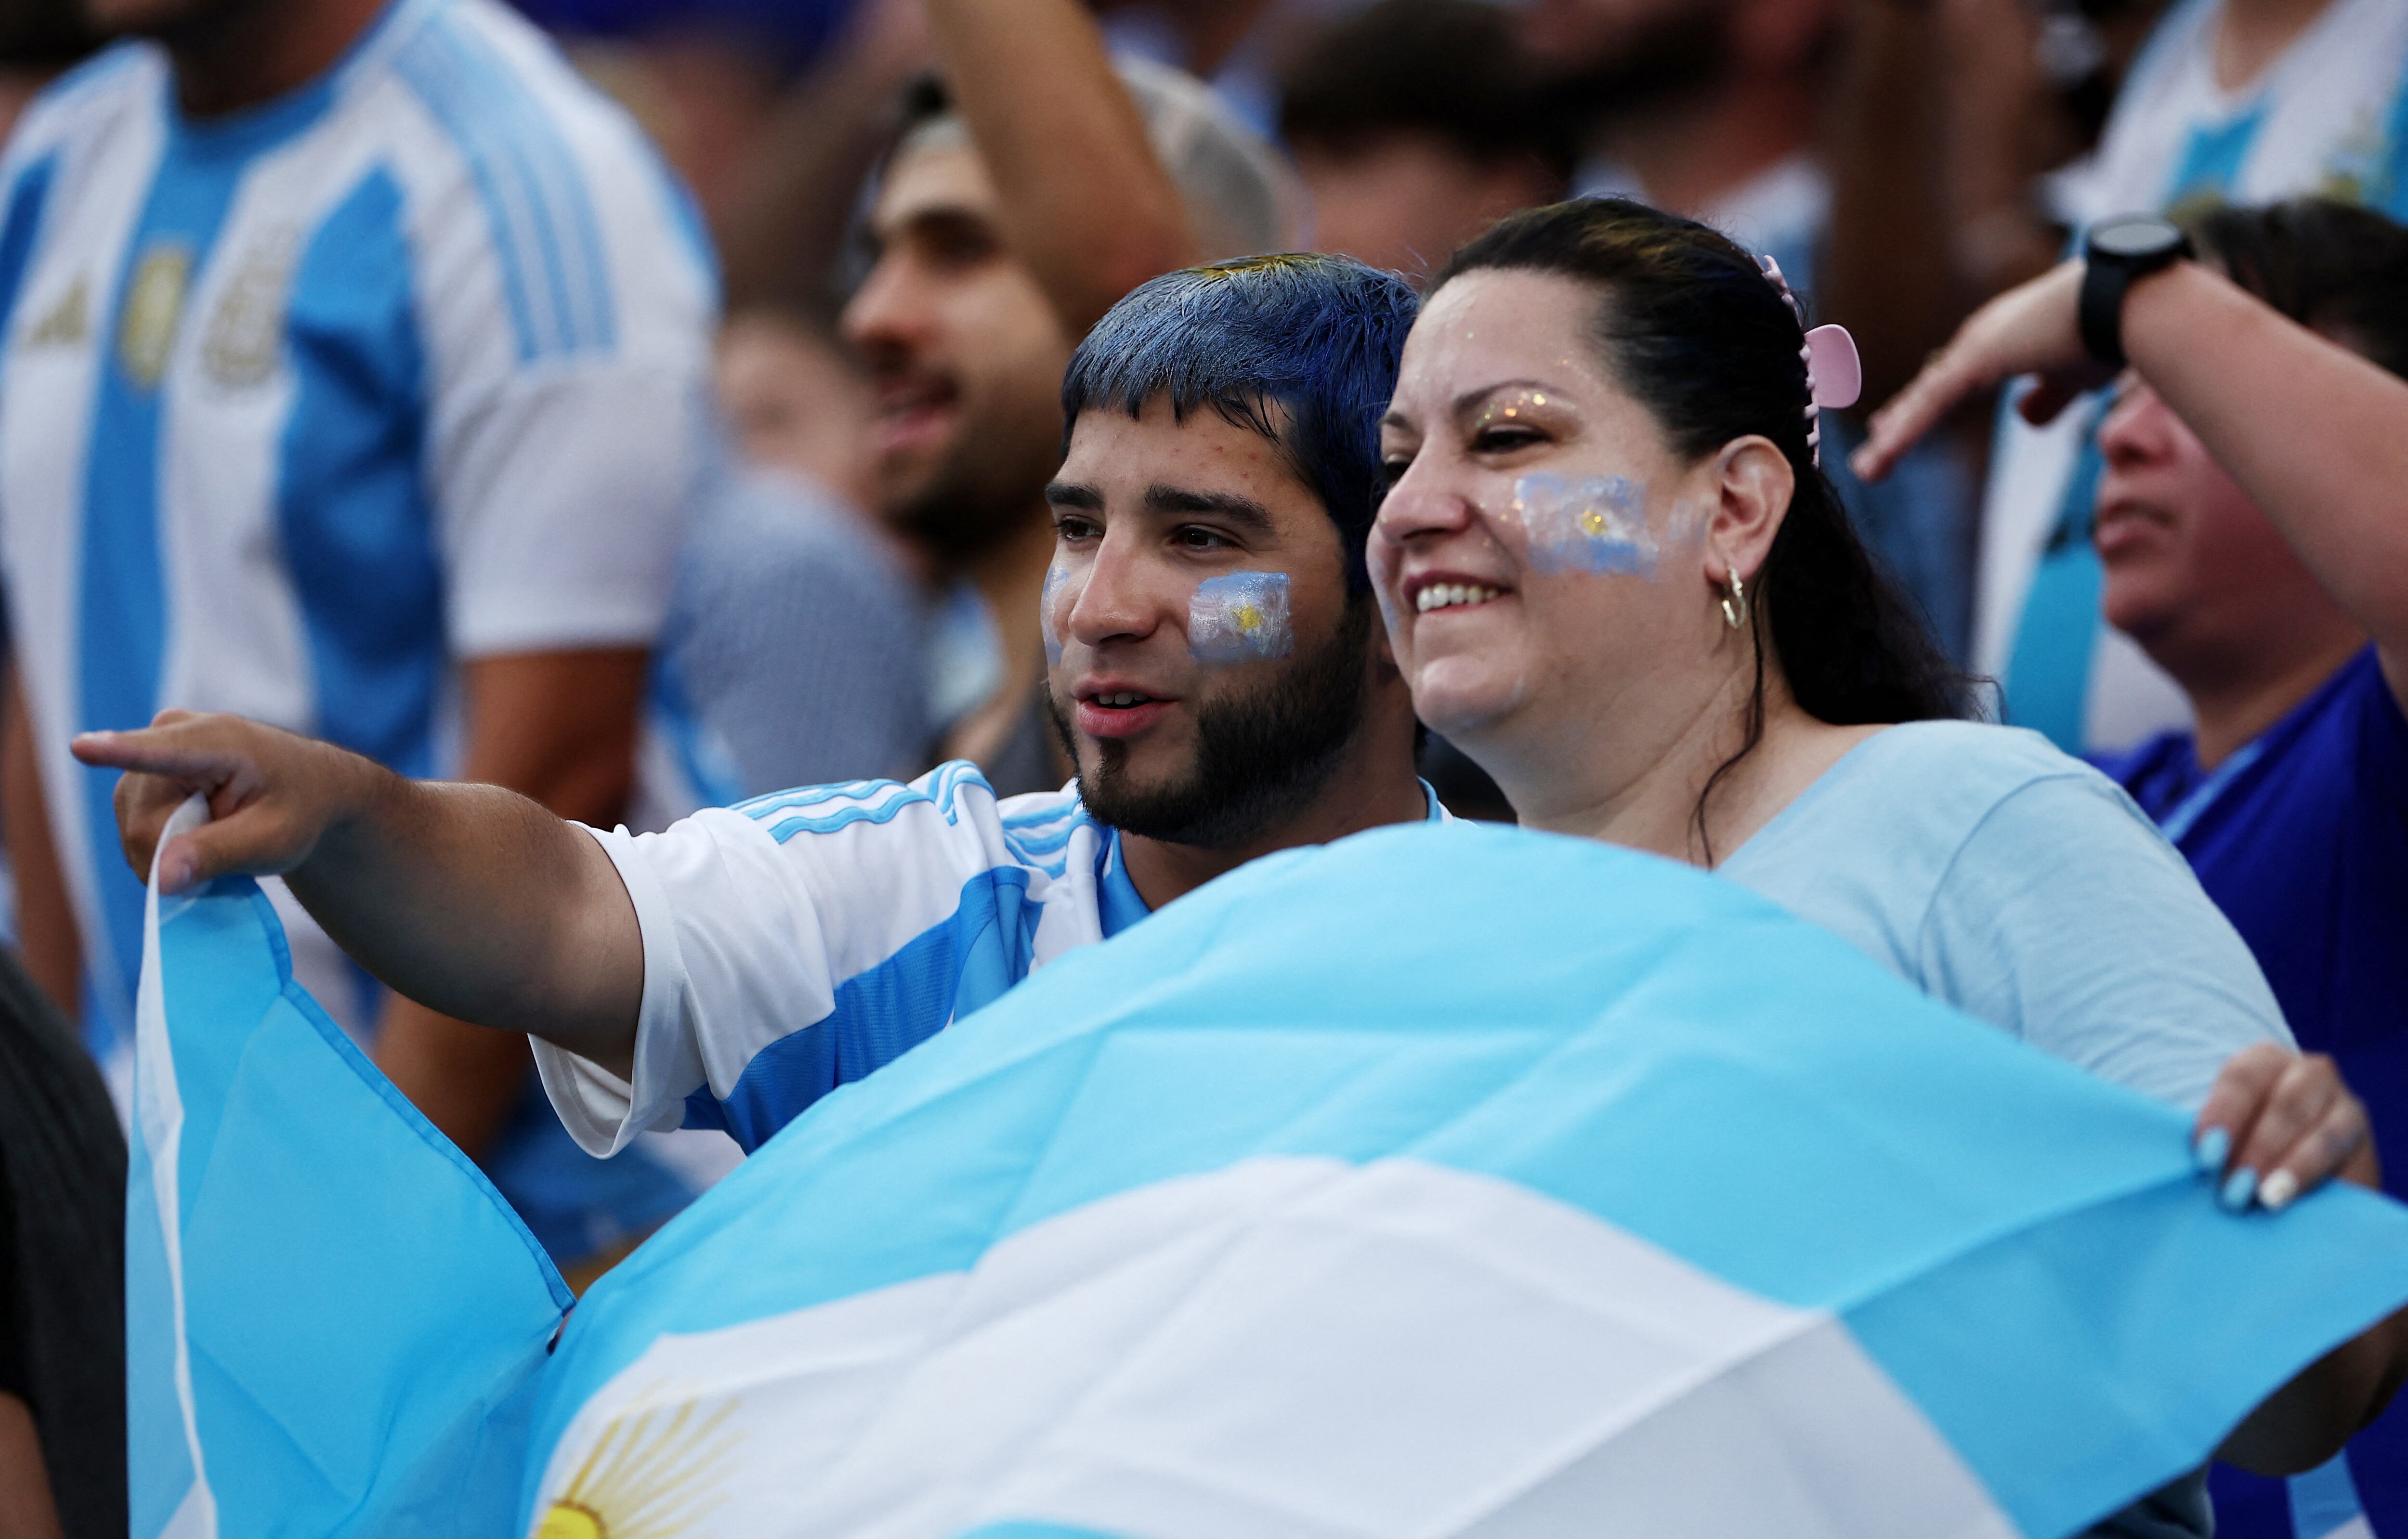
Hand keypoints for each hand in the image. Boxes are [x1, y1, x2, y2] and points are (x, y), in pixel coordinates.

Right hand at [69, 712, 386, 894]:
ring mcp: (152, 755)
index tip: (80, 747)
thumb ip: (220, 853)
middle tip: (227, 849)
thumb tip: (160, 878)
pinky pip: (133, 828)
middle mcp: (173, 734)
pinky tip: (198, 836)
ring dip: (172, 852)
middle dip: (177, 852)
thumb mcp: (276, 839)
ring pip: (133, 829)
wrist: (309, 791)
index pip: (159, 751)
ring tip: (218, 839)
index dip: (116, 751)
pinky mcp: (142, 777)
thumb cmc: (299, 810)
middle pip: (143, 822)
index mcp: (217, 740)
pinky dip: (165, 846)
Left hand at [1851, 260, 2110, 481]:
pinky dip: (1905, 432)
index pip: (1956, 378)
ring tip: (1867, 471)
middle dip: (1904, 417)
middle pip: (1933, 387)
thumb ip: (2047, 397)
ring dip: (1896, 437)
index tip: (1900, 422)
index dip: (1927, 403)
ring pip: (1925, 401)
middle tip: (1874, 444)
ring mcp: (1977, 346)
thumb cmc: (2112, 333)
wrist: (2131, 304)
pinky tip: (1882, 456)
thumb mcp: (2074, 378)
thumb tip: (2022, 419)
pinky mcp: (1977, 359)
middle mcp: (1983, 337)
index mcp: (2005, 341)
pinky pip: (1931, 403)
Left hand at [2192, 1043, 2378, 1213]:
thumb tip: (2190, 1160)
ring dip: (2292, 1166)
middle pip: (2285, 1104)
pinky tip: (2289, 1196)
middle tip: (2232, 1190)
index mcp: (2261, 1061)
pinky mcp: (2360, 1137)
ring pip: (2321, 1130)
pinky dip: (2314, 1175)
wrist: (2295, 1165)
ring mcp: (2341, 1101)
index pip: (2241, 1079)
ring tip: (2265, 1199)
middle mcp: (2306, 1072)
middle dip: (2258, 1148)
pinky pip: (2342, 1153)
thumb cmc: (2239, 1144)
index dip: (2222, 1115)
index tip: (2205, 1155)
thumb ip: (2211, 1139)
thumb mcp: (2223, 1133)